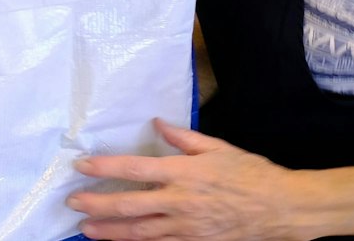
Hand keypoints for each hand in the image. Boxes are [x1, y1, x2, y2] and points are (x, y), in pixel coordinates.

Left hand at [67, 122, 304, 240]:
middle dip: (97, 205)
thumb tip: (157, 124)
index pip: (135, 170)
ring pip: (139, 232)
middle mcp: (180, 201)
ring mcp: (187, 226)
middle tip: (73, 204)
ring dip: (110, 231)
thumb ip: (183, 138)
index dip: (105, 170)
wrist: (280, 208)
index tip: (81, 167)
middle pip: (129, 206)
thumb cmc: (250, 173)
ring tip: (86, 230)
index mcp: (183, 173)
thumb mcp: (217, 147)